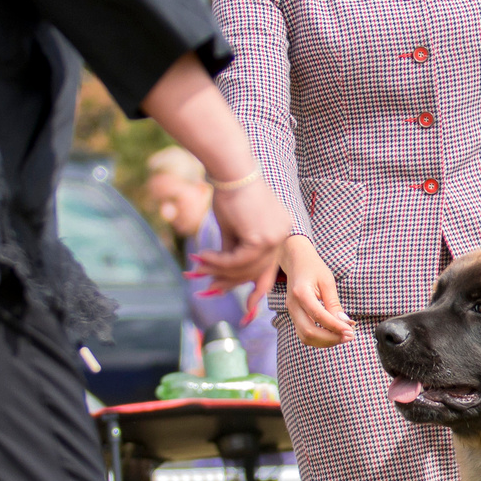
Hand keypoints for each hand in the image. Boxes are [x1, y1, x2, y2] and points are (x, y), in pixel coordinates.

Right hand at [193, 177, 293, 303]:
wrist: (231, 169)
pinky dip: (218, 262)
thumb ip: (232, 252)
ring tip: (197, 267)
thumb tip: (221, 274)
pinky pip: (237, 260)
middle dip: (229, 283)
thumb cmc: (229, 192)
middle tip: (205, 289)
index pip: (268, 268)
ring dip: (218, 270)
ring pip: (245, 269)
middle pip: (256, 273)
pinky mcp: (263, 238)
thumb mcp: (232, 228)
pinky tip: (202, 257)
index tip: (247, 311)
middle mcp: (282, 236)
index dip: (256, 292)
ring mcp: (275, 238)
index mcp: (279, 232)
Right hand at [281, 236, 355, 348]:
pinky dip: (319, 338)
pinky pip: (304, 333)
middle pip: (309, 332)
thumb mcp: (327, 281)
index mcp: (301, 293)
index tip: (350, 330)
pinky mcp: (294, 316)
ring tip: (342, 337)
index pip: (319, 316)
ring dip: (325, 341)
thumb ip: (334, 303)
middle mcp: (293, 305)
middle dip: (330, 339)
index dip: (335, 327)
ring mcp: (291, 312)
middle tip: (349, 336)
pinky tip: (333, 334)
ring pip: (305, 337)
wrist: (296, 260)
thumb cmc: (313, 267)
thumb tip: (344, 322)